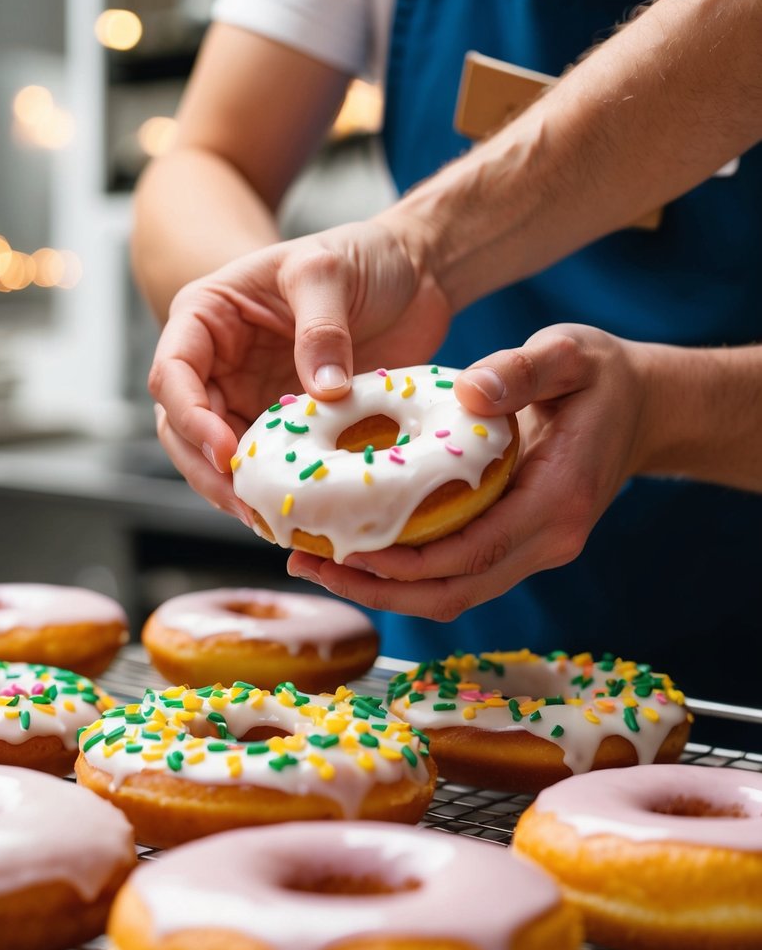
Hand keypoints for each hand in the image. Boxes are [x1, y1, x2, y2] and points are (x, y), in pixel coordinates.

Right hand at [148, 219, 452, 514]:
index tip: (227, 452)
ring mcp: (250, 394)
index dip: (190, 417)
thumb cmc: (359, 255)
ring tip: (270, 520)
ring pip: (218, 455)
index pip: (172, 373)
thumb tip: (321, 393)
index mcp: (208, 315)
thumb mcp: (329, 271)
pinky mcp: (286, 422)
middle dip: (206, 470)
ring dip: (236, 489)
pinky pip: (268, 462)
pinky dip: (276, 487)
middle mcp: (218, 360)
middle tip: (245, 505)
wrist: (412, 273)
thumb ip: (320, 327)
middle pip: (183, 426)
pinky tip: (298, 511)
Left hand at [287, 324, 653, 617]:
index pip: (474, 553)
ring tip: (316, 565)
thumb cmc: (601, 376)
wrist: (643, 407)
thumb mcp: (569, 354)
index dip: (407, 562)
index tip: (345, 548)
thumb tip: (471, 393)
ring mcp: (535, 550)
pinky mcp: (518, 546)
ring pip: (452, 595)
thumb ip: (522, 371)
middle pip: (454, 592)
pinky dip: (405, 574)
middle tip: (306, 564)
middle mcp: (549, 540)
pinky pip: (457, 575)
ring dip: (383, 590)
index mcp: (559, 499)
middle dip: (378, 589)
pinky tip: (358, 550)